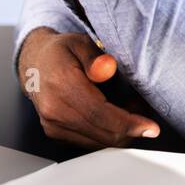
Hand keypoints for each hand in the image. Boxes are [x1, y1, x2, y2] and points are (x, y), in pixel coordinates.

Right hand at [17, 28, 160, 148]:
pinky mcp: (55, 134)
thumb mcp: (80, 42)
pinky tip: (111, 116)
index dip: (129, 124)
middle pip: (102, 133)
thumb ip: (96, 56)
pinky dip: (106, 134)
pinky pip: (89, 142)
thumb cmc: (60, 53)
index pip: (100, 113)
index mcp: (61, 85)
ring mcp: (53, 125)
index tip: (150, 128)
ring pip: (98, 142)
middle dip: (130, 128)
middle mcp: (54, 109)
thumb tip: (108, 67)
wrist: (34, 65)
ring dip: (120, 132)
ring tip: (127, 109)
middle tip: (141, 109)